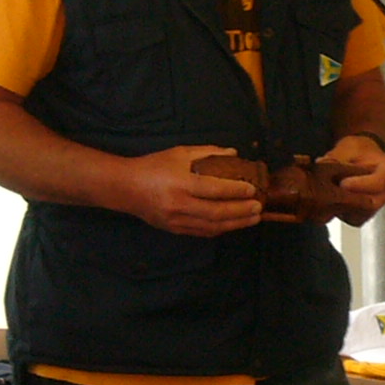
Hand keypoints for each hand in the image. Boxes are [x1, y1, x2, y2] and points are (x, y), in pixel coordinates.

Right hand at [121, 146, 264, 236]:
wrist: (125, 188)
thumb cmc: (153, 166)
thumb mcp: (179, 153)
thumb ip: (207, 152)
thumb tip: (234, 153)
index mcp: (180, 183)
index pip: (214, 189)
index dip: (235, 191)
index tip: (252, 189)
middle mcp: (179, 205)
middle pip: (217, 212)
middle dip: (241, 211)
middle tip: (258, 207)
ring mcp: (176, 220)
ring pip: (212, 226)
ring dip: (235, 223)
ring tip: (253, 218)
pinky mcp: (175, 229)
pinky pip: (202, 232)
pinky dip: (220, 228)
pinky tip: (233, 224)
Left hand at [318, 133, 384, 225]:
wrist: (361, 156)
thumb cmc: (359, 151)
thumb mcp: (348, 147)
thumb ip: (337, 157)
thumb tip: (321, 165)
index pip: (378, 183)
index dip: (359, 185)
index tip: (342, 183)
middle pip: (371, 203)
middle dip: (349, 199)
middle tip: (331, 191)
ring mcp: (379, 204)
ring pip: (362, 214)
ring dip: (344, 206)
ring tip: (331, 194)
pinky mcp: (368, 213)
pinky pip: (356, 219)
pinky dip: (343, 213)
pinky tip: (334, 201)